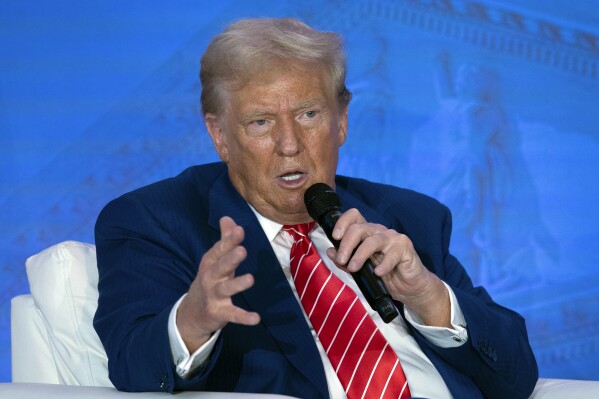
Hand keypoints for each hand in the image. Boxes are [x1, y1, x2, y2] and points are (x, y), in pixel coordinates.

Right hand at [177, 216, 259, 351]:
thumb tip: (228, 218)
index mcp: (210, 263)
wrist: (192, 312)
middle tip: (242, 250)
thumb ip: (224, 240)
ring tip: (251, 279)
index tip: (240, 230)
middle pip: (220, 267)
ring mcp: (214, 296)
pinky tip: (256, 318)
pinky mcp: (219, 313)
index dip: (229, 240)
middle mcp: (210, 278)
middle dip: (230, 259)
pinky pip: (233, 314)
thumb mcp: (214, 260)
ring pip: (226, 289)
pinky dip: (244, 317)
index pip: (219, 250)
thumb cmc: (210, 280)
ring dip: (237, 285)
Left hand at [326, 208, 450, 326]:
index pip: (354, 217)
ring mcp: (393, 238)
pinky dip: (383, 264)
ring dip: (360, 255)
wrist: (410, 288)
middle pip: (359, 228)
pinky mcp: (405, 247)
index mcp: (367, 233)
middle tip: (342, 260)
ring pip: (373, 241)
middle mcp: (379, 232)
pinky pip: (391, 254)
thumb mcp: (360, 271)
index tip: (335, 237)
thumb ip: (345, 262)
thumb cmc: (385, 276)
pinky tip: (378, 273)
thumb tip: (329, 251)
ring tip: (354, 268)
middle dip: (346, 244)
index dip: (342, 222)